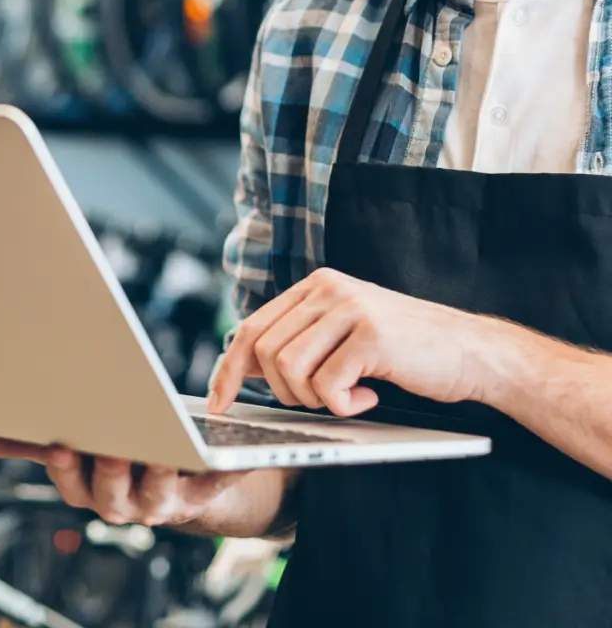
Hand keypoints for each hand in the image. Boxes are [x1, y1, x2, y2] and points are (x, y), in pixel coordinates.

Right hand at [0, 430, 247, 526]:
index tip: (61, 444)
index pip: (69, 479)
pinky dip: (214, 473)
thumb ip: (18, 439)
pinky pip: (208, 487)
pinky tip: (216, 454)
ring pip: (156, 494)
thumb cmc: (117, 450)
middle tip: (113, 445)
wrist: (186, 483)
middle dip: (110, 471)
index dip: (66, 466)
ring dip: (157, 474)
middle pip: (111, 491)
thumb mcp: (70, 439)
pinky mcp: (200, 494)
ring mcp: (160, 501)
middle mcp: (119, 501)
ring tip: (160, 448)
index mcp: (84, 486)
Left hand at [208, 268, 492, 418]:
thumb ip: (300, 339)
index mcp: (314, 286)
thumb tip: (243, 368)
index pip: (252, 328)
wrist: (472, 352)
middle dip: (283, 392)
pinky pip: (327, 386)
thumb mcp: (344, 333)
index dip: (229, 369)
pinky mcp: (371, 335)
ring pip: (289, 369)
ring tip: (347, 396)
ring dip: (313, 399)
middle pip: (264, 352)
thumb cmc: (404, 352)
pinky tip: (370, 396)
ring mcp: (349, 308)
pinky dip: (344, 405)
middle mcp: (327, 289)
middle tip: (320, 399)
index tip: (219, 404)